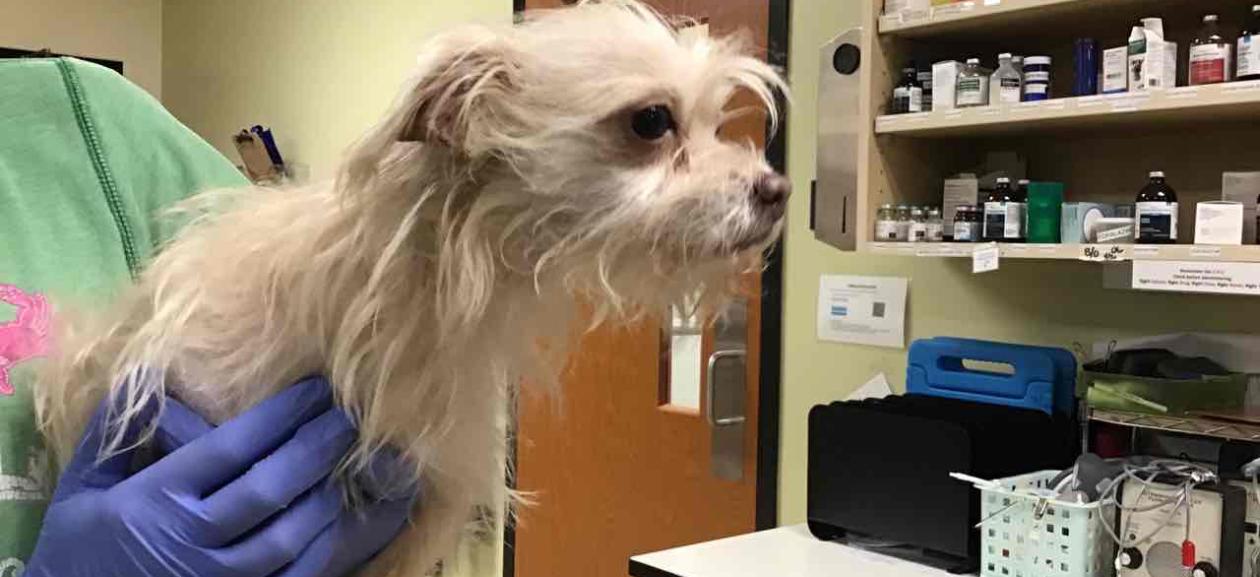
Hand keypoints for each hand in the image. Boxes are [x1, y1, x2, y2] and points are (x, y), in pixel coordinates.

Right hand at [26, 377, 415, 576]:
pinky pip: (306, 575)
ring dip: (340, 494)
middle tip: (355, 416)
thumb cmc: (81, 551)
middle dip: (320, 447)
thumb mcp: (83, 490)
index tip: (315, 388)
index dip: (280, 416)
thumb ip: (113, 435)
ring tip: (375, 461)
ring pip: (297, 536)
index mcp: (157, 502)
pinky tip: (369, 516)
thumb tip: (143, 376)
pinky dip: (343, 545)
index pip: (231, 449)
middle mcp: (195, 544)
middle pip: (272, 488)